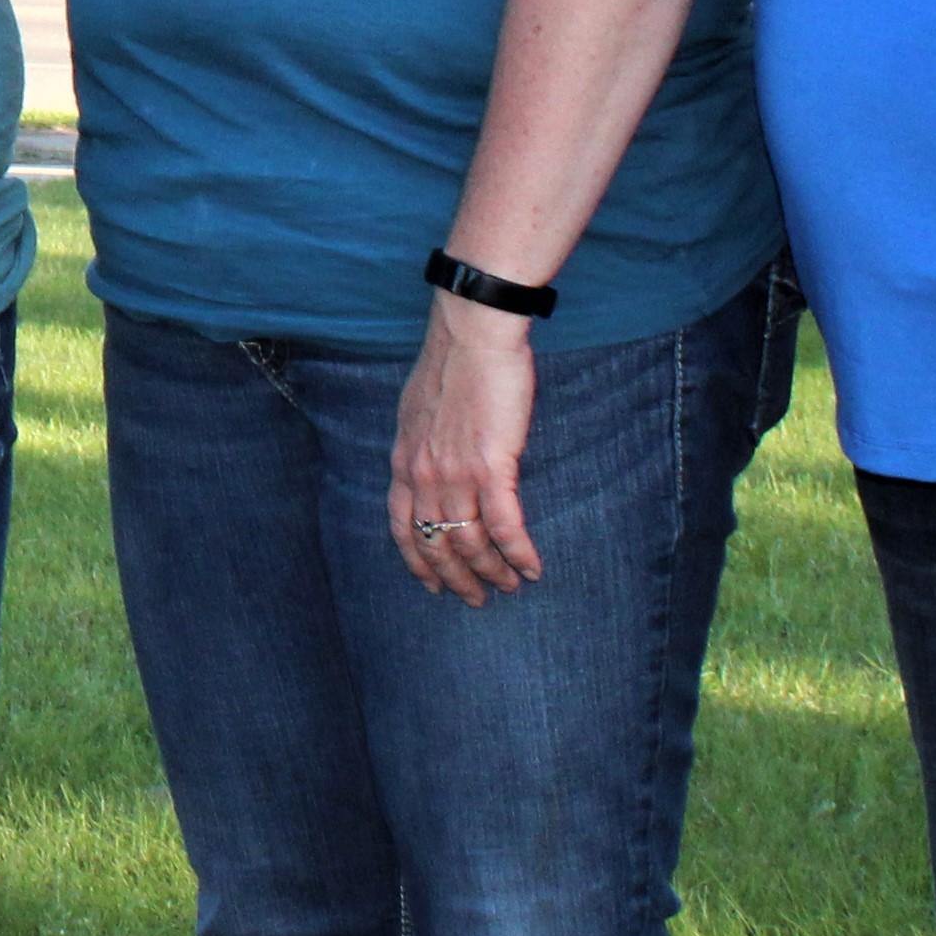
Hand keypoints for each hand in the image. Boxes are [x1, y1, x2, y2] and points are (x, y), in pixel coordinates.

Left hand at [389, 293, 542, 603]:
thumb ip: (420, 445)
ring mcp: (456, 474)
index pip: (402, 528)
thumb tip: (428, 462)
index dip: (417, 562)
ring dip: (492, 572)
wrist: (472, 335)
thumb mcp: (417, 411)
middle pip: (436, 544)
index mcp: (404, 461)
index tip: (431, 585)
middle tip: (475, 599)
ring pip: (472, 542)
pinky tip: (532, 569)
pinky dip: (520, 553)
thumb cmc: (450, 364)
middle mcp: (424, 475)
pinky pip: (506, 525)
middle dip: (456, 578)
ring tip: (510, 587)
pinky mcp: (492, 467)